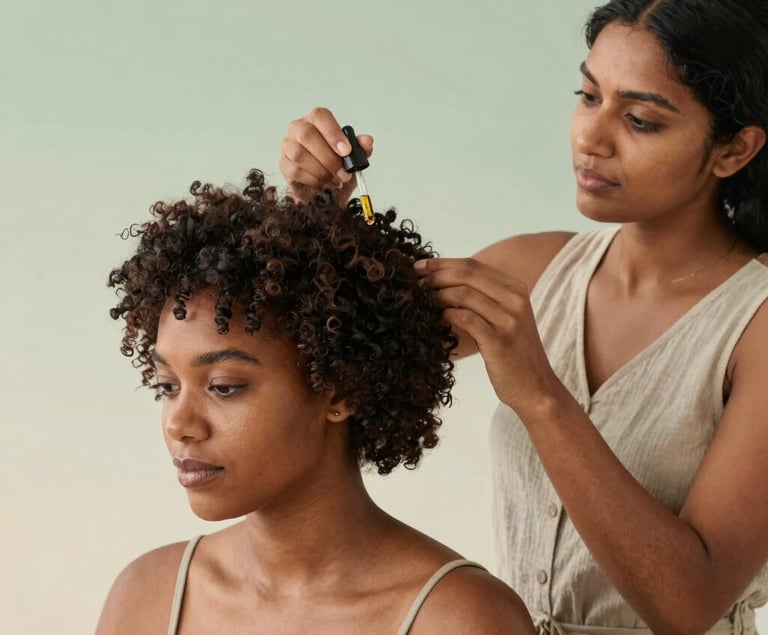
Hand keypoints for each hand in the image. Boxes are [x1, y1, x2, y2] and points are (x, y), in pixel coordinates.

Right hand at [279, 107, 373, 202]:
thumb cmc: (336, 169)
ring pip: (300, 154)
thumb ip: (361, 149)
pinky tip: (322, 184)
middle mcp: (299, 128)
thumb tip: (367, 141)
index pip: (321, 116)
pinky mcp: (283, 164)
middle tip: (344, 174)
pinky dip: (312, 180)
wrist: (325, 191)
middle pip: (307, 135)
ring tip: (334, 180)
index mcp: (317, 121)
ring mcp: (288, 146)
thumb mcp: (353, 159)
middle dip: (329, 158)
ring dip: (321, 171)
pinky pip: (295, 170)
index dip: (333, 133)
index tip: (346, 151)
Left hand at [415, 257, 561, 416]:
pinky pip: (466, 319)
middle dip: (437, 274)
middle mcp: (515, 300)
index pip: (474, 265)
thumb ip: (484, 298)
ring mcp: (509, 320)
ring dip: (438, 295)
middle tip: (416, 282)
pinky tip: (437, 319)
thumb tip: (444, 281)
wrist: (535, 388)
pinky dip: (447, 315)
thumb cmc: (513, 353)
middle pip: (467, 274)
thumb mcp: (504, 318)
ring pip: (465, 294)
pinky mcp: (499, 341)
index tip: (420, 265)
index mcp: (516, 289)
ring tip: (423, 301)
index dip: (443, 263)